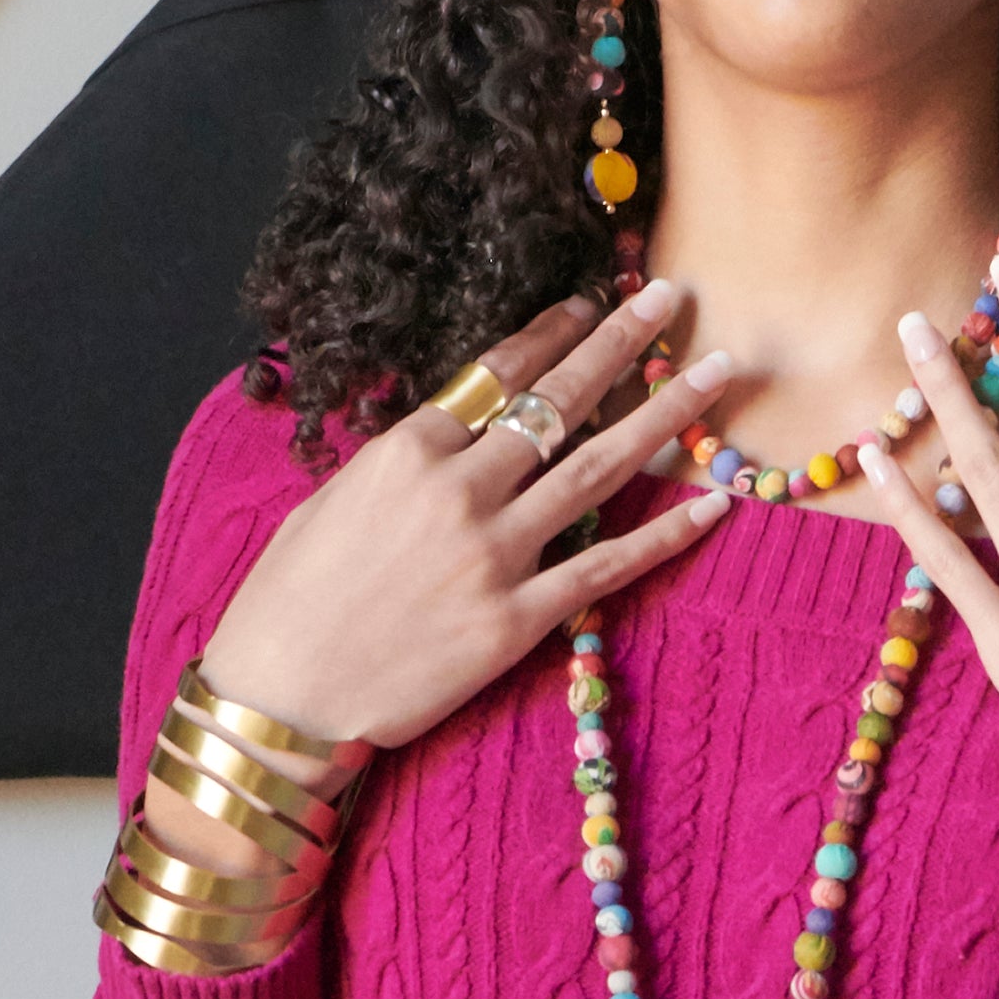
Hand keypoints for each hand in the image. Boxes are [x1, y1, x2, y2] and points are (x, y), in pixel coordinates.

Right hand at [194, 279, 732, 753]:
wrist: (282, 698)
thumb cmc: (288, 598)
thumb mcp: (334, 498)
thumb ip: (404, 460)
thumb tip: (456, 427)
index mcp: (408, 451)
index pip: (500, 373)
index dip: (553, 332)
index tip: (594, 300)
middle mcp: (460, 491)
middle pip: (560, 401)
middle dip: (621, 343)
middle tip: (669, 299)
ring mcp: (495, 554)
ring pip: (600, 468)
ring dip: (664, 413)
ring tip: (716, 372)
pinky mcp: (516, 620)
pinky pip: (606, 566)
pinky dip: (665, 534)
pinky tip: (712, 503)